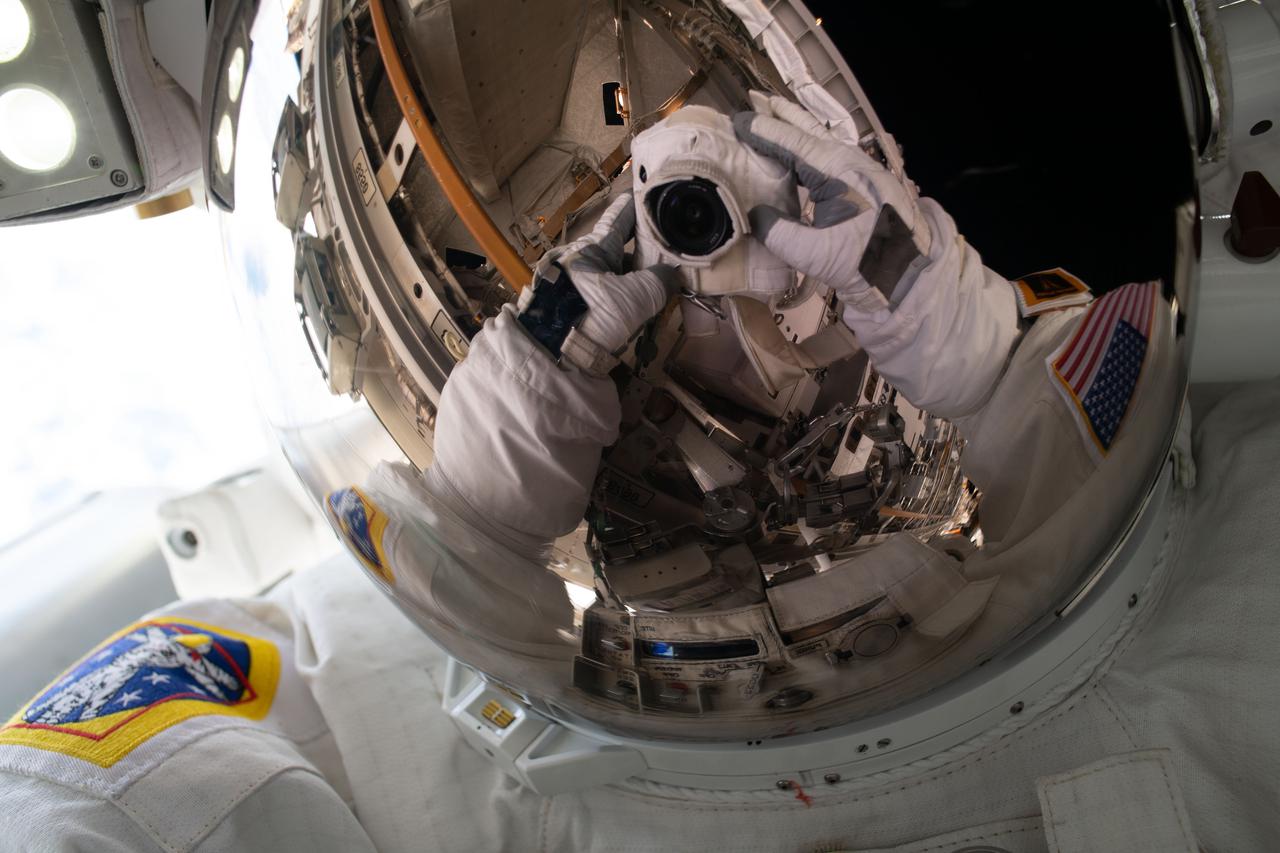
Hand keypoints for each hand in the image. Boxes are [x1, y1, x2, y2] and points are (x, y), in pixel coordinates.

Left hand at [533, 191, 677, 356]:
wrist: (552, 356)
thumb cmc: (593, 316)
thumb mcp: (636, 298)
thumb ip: (660, 282)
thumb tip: (671, 275)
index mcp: (594, 247)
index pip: (619, 217)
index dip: (634, 206)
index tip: (643, 194)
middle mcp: (580, 259)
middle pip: (618, 250)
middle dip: (642, 255)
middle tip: (665, 260)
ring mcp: (572, 283)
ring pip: (610, 276)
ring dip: (632, 283)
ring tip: (655, 296)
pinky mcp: (568, 307)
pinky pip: (601, 295)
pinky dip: (619, 300)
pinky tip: (634, 315)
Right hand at [733, 94, 930, 300]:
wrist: (911, 270)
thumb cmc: (864, 262)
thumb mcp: (813, 254)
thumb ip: (777, 233)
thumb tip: (754, 214)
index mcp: (835, 171)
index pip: (790, 143)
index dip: (762, 131)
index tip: (737, 121)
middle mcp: (847, 160)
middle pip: (807, 129)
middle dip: (780, 114)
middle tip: (755, 100)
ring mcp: (859, 168)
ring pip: (820, 138)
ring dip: (795, 128)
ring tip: (774, 117)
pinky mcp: (864, 181)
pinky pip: (829, 153)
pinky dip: (808, 146)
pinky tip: (799, 153)